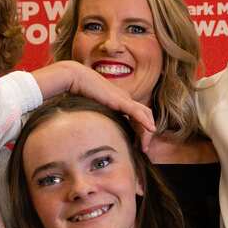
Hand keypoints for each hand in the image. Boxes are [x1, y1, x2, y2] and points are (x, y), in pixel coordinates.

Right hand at [29, 62, 155, 139]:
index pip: (136, 116)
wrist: (76, 78)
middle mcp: (125, 99)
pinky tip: (151, 130)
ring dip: (147, 132)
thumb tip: (90, 131)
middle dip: (146, 134)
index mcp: (119, 101)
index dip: (140, 130)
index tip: (137, 145)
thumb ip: (96, 116)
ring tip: (145, 146)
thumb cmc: (79, 92)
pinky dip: (146, 122)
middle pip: (144, 116)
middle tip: (144, 150)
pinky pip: (138, 112)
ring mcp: (124, 99)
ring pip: (145, 115)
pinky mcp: (120, 100)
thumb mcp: (91, 107)